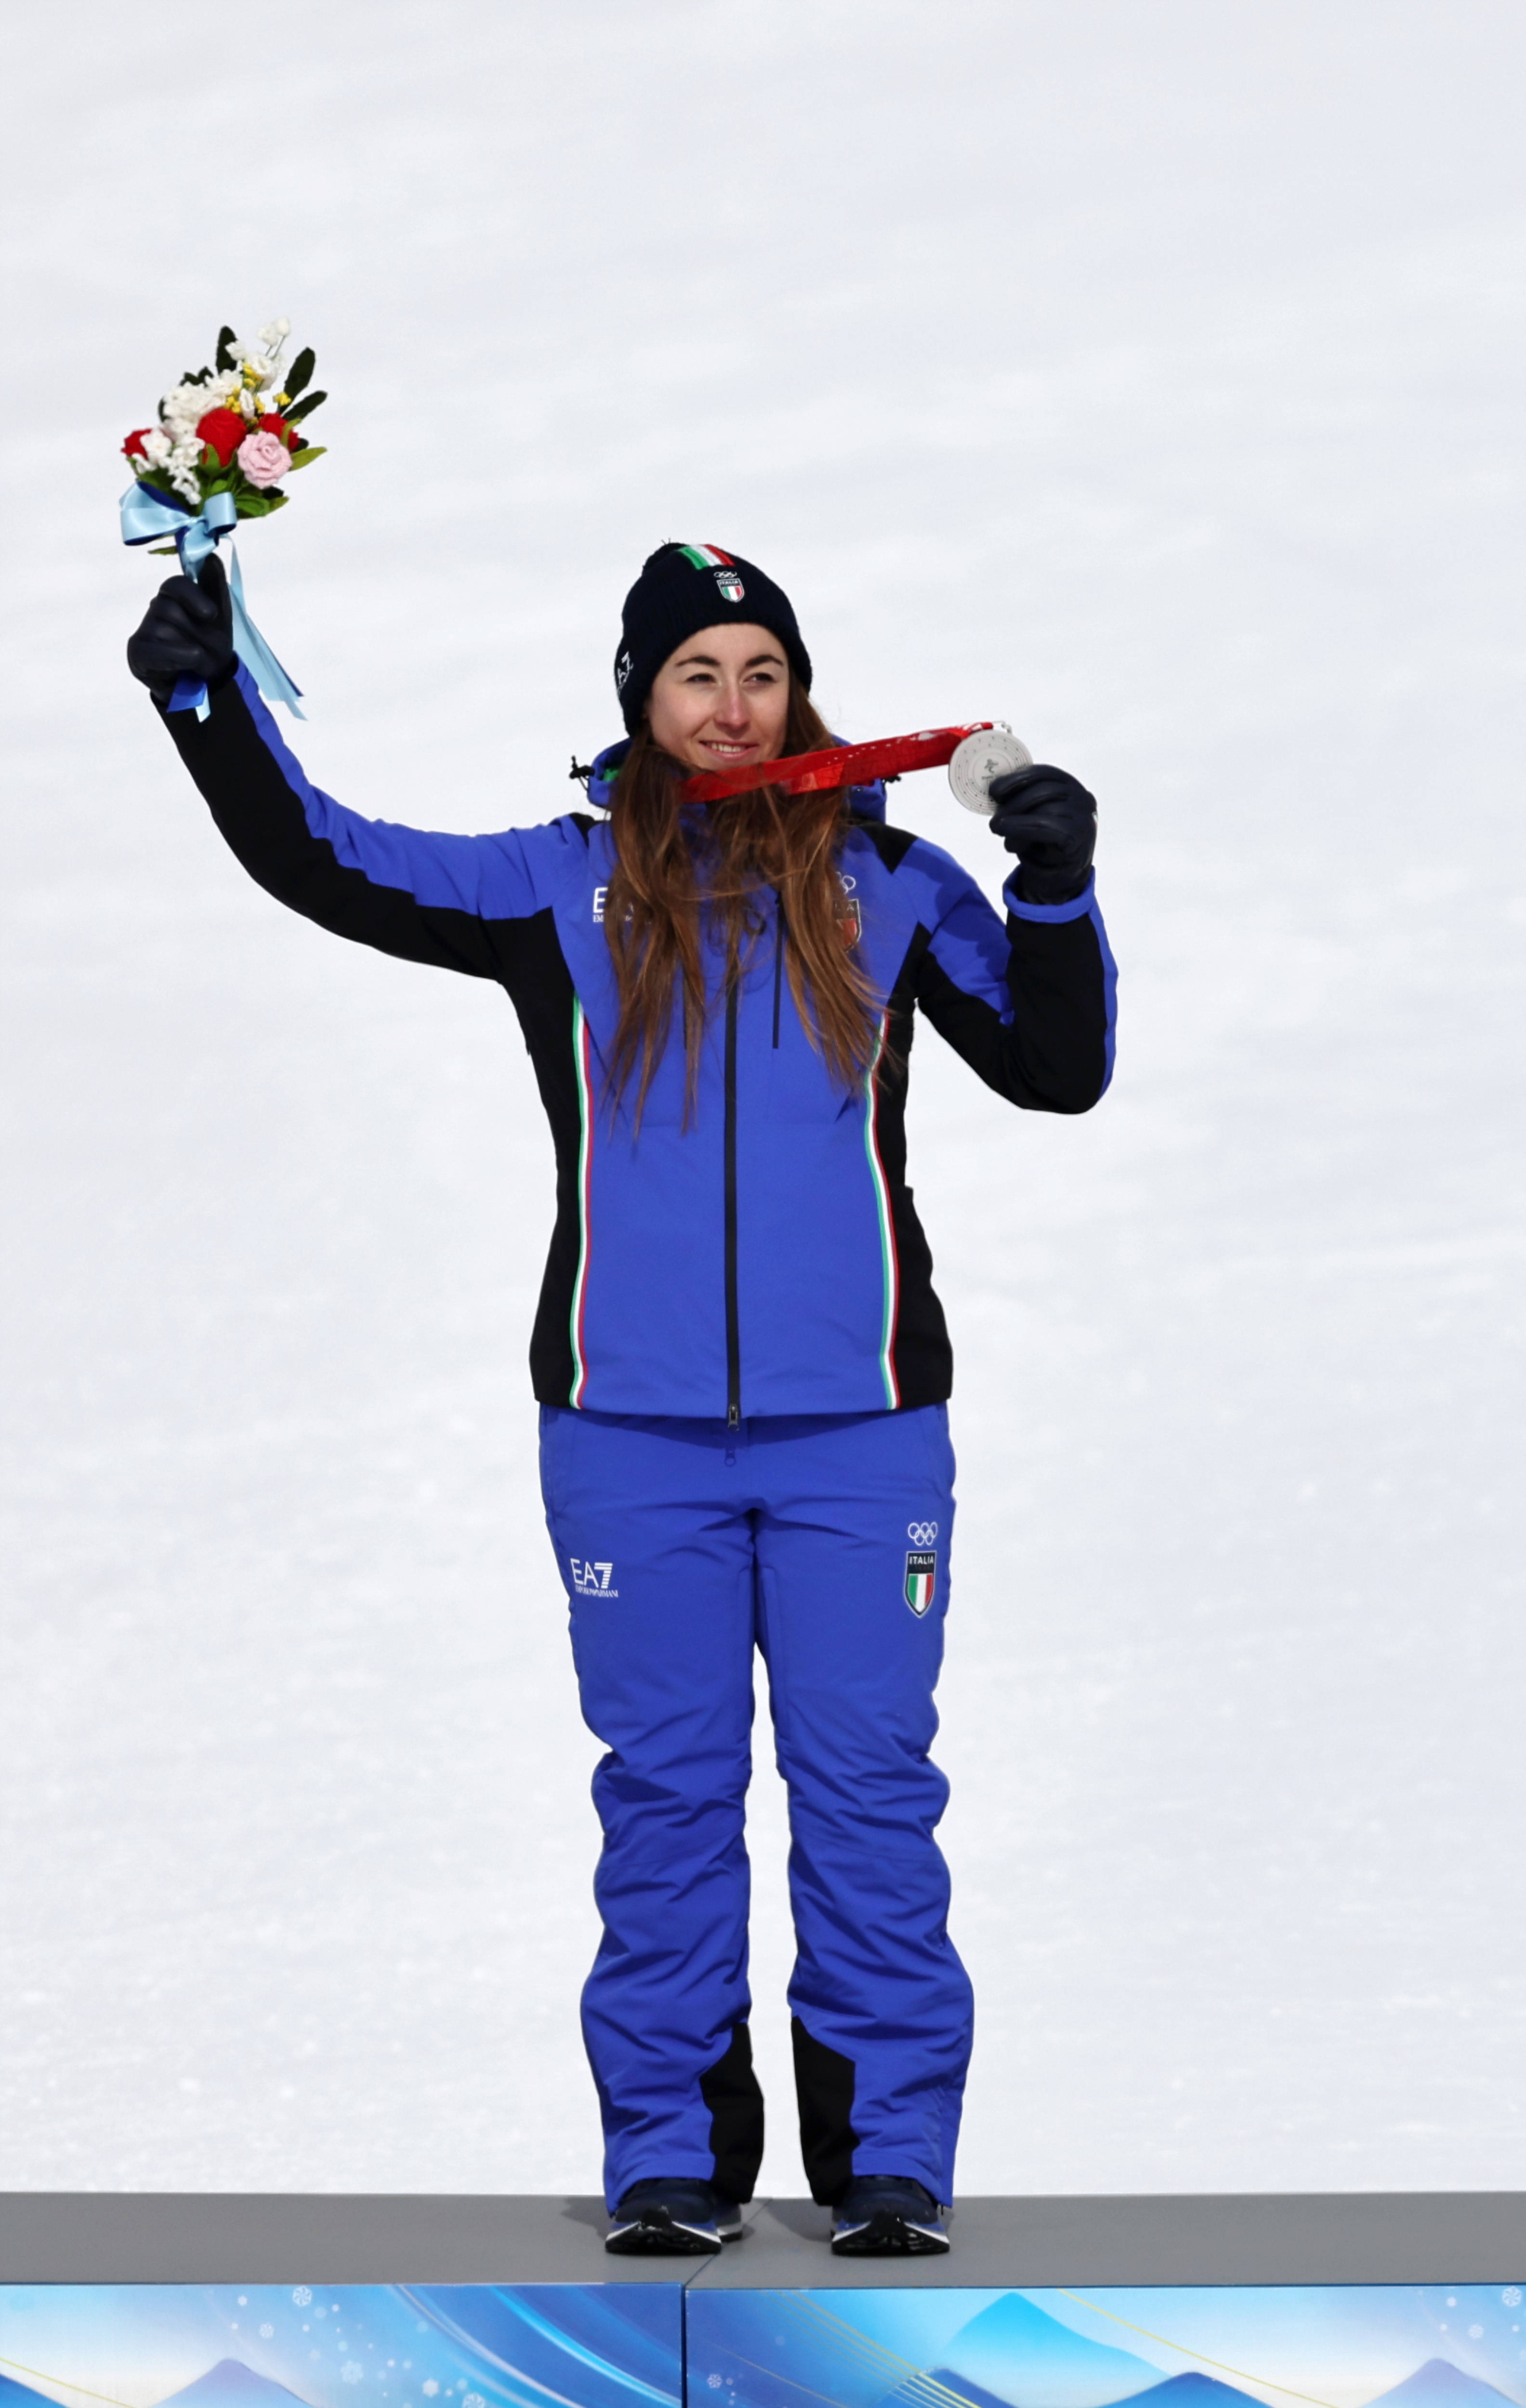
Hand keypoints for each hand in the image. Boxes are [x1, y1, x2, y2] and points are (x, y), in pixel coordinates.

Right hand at [126, 552, 234, 701]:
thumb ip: (215, 585)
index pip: (175, 584)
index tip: (210, 614)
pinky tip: (188, 664)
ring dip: (191, 650)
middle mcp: (156, 608)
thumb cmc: (212, 645)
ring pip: (165, 631)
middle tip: (209, 649)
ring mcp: (144, 629)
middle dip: (197, 633)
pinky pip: (156, 650)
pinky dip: (177, 657)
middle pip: (171, 610)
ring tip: (199, 662)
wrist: (208, 683)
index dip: (192, 596)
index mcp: (175, 596)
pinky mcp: (138, 651)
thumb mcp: (222, 616)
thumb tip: (210, 554)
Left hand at [987, 763, 1096, 905]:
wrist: (1059, 879)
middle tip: (994, 819)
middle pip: (1043, 790)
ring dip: (1015, 822)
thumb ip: (1020, 801)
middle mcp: (1081, 797)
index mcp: (1069, 786)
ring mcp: (1083, 817)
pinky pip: (1047, 827)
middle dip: (1013, 803)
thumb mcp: (1030, 816)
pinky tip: (1010, 842)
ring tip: (1000, 833)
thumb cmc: (1042, 843)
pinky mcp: (1079, 836)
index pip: (1044, 773)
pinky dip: (1023, 831)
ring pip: (1045, 808)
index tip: (994, 791)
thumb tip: (994, 790)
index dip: (1017, 779)